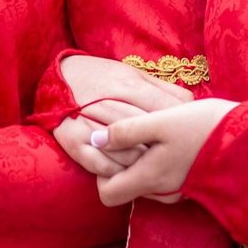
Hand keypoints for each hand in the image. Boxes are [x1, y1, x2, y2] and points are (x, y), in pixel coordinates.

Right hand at [54, 55, 191, 176]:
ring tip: (155, 170)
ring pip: (125, 152)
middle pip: (146, 132)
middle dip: (164, 148)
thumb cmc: (103, 77)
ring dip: (143, 164)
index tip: (189, 138)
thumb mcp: (132, 72)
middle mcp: (108, 101)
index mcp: (127, 83)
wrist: (58, 76)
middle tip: (177, 160)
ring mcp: (88, 122)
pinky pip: (100, 165)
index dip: (178, 126)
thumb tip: (190, 102)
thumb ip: (161, 88)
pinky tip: (128, 174)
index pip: (162, 108)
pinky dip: (117, 173)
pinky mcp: (72, 140)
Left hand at [90, 98, 238, 205]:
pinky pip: (158, 175)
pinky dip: (154, 159)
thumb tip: (94, 140)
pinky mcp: (186, 180)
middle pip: (123, 186)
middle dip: (119, 161)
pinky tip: (164, 135)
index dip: (100, 171)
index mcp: (151, 178)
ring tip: (148, 128)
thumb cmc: (203, 125)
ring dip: (138, 158)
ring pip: (141, 180)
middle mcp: (161, 190)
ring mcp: (175, 188)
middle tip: (129, 129)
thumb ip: (126, 132)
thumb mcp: (161, 121)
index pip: (107, 194)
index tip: (109, 143)